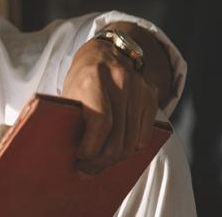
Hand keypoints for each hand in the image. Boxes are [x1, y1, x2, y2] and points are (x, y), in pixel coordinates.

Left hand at [62, 37, 158, 174]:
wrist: (106, 52)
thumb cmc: (82, 78)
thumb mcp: (70, 91)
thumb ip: (72, 117)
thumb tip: (70, 158)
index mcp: (94, 79)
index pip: (100, 122)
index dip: (91, 146)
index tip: (80, 157)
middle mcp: (120, 82)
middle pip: (118, 137)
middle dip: (101, 160)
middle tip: (86, 170)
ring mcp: (139, 89)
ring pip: (132, 141)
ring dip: (116, 159)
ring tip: (100, 164)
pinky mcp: (151, 96)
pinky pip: (145, 135)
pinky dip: (131, 148)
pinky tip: (116, 149)